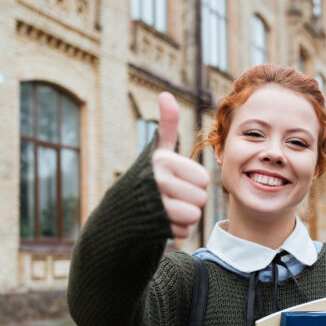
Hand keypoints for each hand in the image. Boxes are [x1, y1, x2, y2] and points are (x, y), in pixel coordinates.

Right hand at [152, 92, 209, 237]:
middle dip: (191, 200)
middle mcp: (157, 180)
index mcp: (163, 160)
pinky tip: (163, 221)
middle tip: (173, 196)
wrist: (121, 210)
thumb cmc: (148, 177)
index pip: (203, 178)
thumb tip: (165, 94)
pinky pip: (184, 231)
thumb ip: (167, 125)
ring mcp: (156, 204)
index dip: (195, 182)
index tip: (178, 180)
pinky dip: (177, 229)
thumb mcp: (158, 151)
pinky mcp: (154, 226)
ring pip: (194, 215)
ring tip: (169, 208)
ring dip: (186, 216)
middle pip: (201, 198)